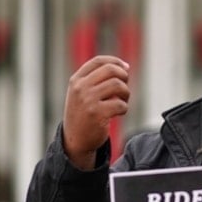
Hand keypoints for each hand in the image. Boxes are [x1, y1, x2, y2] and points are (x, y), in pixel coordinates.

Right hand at [62, 55, 130, 169]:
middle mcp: (80, 88)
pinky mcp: (97, 114)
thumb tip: (125, 67)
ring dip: (126, 93)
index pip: (98, 61)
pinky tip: (119, 112)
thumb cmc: (83, 115)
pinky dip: (124, 108)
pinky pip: (120, 104)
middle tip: (125, 87)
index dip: (116, 62)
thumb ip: (96, 79)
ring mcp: (88, 100)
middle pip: (111, 70)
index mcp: (76, 80)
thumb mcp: (81, 93)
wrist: (75, 140)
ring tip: (123, 101)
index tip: (125, 68)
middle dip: (124, 76)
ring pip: (118, 85)